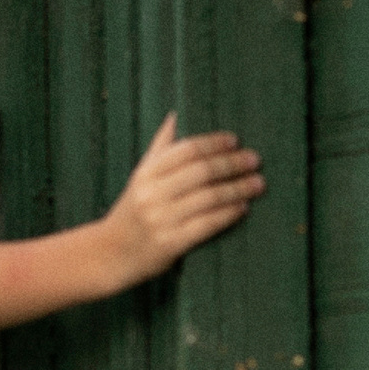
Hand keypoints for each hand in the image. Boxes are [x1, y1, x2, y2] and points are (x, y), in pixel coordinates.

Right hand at [101, 113, 264, 288]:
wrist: (110, 254)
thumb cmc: (132, 211)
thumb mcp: (140, 177)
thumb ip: (160, 148)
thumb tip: (177, 114)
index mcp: (146, 173)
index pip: (185, 150)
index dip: (213, 143)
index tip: (235, 141)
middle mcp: (151, 194)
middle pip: (201, 172)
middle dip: (232, 164)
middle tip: (255, 160)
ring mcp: (161, 219)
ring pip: (209, 198)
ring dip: (238, 189)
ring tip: (258, 183)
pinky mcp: (170, 243)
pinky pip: (207, 224)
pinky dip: (228, 214)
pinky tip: (243, 208)